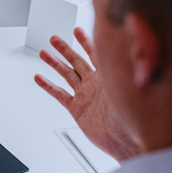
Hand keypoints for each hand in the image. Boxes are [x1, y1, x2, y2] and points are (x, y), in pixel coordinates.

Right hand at [34, 28, 140, 161]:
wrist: (124, 142)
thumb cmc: (131, 118)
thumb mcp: (127, 88)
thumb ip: (121, 69)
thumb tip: (123, 49)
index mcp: (108, 77)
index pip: (96, 53)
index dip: (86, 41)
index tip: (77, 30)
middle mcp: (96, 84)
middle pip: (77, 61)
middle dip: (65, 49)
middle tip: (54, 39)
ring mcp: (86, 96)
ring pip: (67, 75)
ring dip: (55, 63)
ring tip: (44, 53)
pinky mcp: (77, 109)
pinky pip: (60, 94)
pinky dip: (48, 86)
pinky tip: (40, 78)